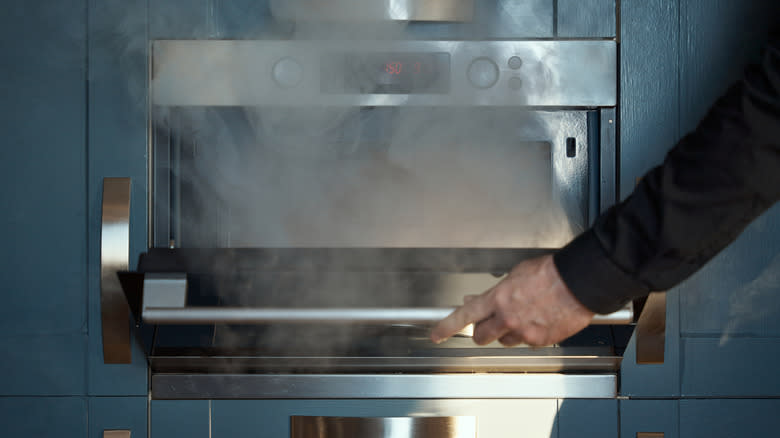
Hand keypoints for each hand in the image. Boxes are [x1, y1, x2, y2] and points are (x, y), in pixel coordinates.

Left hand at [430, 254, 594, 346]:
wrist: (579, 281)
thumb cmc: (550, 272)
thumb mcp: (515, 274)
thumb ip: (496, 291)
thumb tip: (480, 300)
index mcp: (498, 298)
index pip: (463, 316)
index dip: (446, 327)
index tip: (436, 334)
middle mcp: (507, 318)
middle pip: (481, 336)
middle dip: (482, 331)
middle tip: (489, 323)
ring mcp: (524, 332)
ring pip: (505, 341)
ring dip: (508, 332)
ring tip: (524, 315)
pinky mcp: (541, 341)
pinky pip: (527, 342)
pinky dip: (530, 334)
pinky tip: (539, 319)